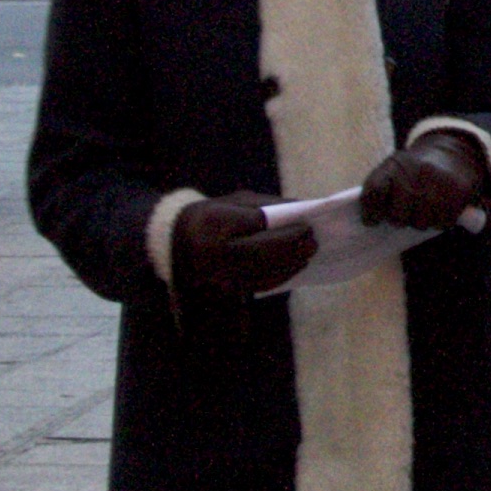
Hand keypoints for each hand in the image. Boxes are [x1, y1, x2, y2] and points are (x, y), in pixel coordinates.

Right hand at [171, 195, 315, 305]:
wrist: (176, 243)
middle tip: (314, 241)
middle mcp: (215, 257)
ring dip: (291, 264)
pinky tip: (295, 264)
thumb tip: (301, 210)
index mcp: (215, 228)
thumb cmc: (212, 216)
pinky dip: (281, 274)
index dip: (285, 233)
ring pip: (263, 274)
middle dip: (293, 250)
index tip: (307, 227)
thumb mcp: (234, 202)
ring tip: (309, 252)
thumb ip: (266, 206)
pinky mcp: (228, 288)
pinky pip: (259, 284)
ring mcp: (220, 276)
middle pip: (263, 257)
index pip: (256, 232)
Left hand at [360, 131, 490, 233]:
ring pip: (420, 223)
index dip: (370, 211)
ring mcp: (439, 182)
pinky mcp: (459, 193)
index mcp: (395, 164)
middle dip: (397, 219)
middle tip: (403, 212)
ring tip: (422, 208)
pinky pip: (441, 223)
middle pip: (397, 217)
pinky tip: (438, 208)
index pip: (375, 191)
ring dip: (419, 221)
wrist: (451, 155)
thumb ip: (376, 190)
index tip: (372, 220)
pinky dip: (438, 220)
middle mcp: (417, 171)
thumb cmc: (413, 171)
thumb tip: (369, 220)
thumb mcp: (391, 170)